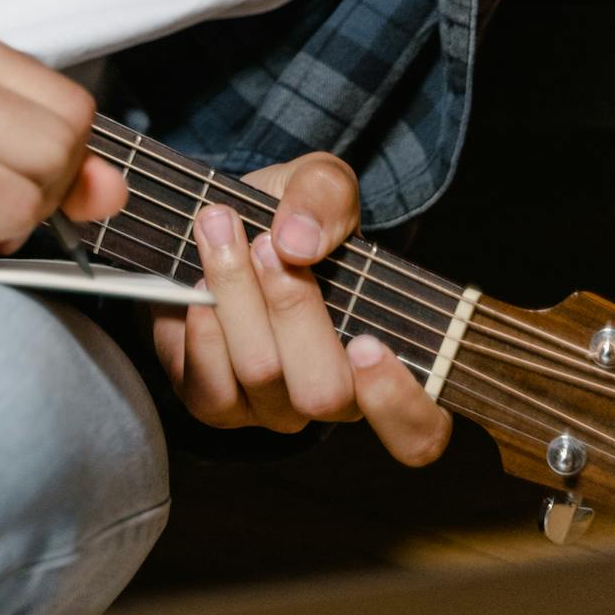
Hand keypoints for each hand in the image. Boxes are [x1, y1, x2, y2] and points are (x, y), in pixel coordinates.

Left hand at [151, 152, 452, 465]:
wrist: (217, 227)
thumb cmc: (285, 217)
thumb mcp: (317, 183)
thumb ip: (324, 197)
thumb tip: (299, 242)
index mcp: (383, 363)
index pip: (418, 430)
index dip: (399, 402)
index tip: (369, 344)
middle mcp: (331, 400)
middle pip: (322, 392)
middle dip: (291, 310)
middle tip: (265, 245)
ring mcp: (270, 407)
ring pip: (261, 376)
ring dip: (237, 300)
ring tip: (220, 237)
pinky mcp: (214, 402)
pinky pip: (210, 386)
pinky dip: (202, 329)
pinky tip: (196, 287)